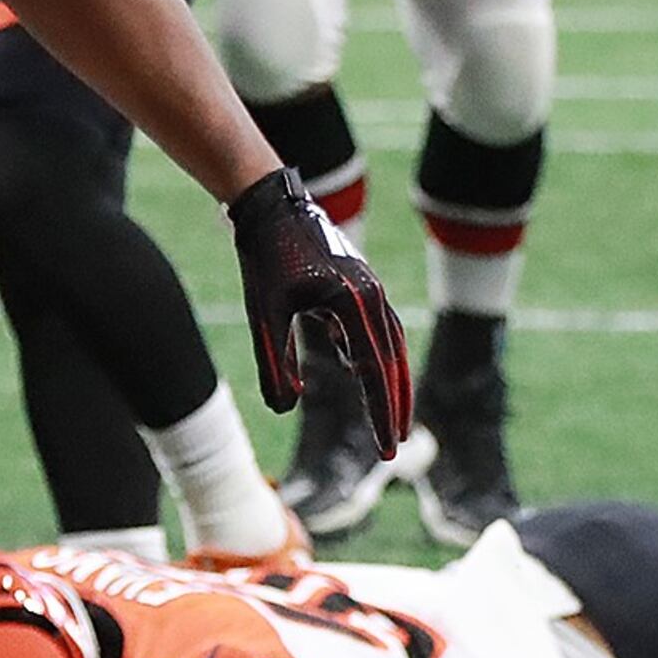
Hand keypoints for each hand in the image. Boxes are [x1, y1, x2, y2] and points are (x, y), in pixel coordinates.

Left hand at [228, 168, 413, 450]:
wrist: (270, 208)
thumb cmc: (264, 259)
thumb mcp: (263, 315)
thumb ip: (274, 364)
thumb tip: (284, 409)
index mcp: (352, 303)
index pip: (374, 371)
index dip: (381, 413)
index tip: (386, 449)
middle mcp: (372, 296)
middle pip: (393, 363)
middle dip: (395, 406)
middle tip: (393, 445)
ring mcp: (371, 288)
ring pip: (392, 346)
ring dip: (391, 382)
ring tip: (387, 417)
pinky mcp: (362, 284)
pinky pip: (379, 327)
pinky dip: (376, 353)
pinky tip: (355, 367)